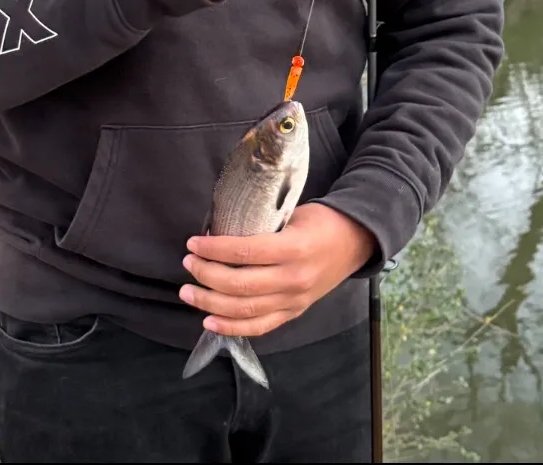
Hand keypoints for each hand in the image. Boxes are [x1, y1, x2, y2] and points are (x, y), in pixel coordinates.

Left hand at [178, 203, 376, 337]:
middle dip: (206, 275)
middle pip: (240, 284)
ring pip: (245, 310)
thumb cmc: (321, 222)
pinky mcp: (294, 313)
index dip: (214, 249)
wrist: (355, 242)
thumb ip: (261, 225)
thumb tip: (220, 229)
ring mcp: (294, 301)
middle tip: (188, 263)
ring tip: (188, 292)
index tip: (193, 243)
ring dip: (211, 302)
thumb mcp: (292, 214)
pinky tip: (209, 321)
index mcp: (293, 249)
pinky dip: (232, 328)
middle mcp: (293, 279)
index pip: (245, 251)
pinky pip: (259, 327)